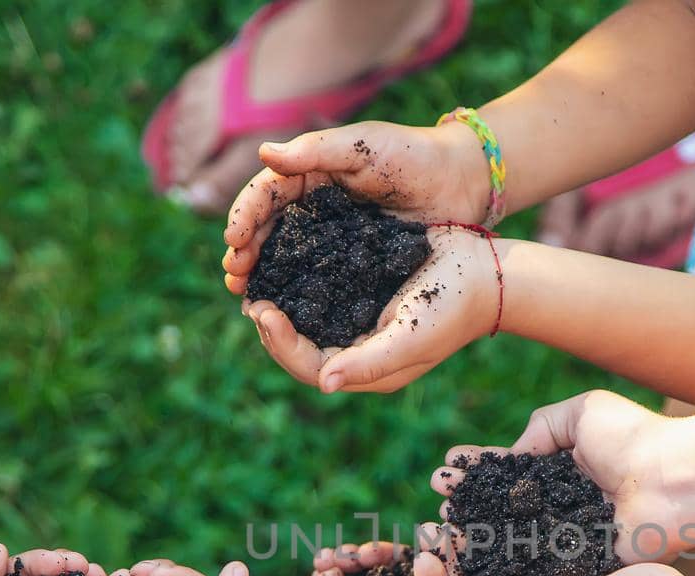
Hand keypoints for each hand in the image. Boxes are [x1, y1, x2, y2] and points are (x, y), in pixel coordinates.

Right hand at [222, 119, 488, 290]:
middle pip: (268, 230)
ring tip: (246, 296)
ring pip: (287, 257)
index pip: (266, 193)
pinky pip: (317, 277)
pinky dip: (296, 291)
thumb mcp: (364, 148)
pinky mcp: (352, 260)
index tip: (233, 239)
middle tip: (233, 276)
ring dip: (262, 276)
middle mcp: (314, 205)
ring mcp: (332, 235)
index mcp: (310, 172)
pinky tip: (283, 309)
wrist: (462, 183)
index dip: (245, 215)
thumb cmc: (414, 155)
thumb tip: (263, 154)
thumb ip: (316, 151)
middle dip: (245, 252)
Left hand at [244, 226, 499, 393]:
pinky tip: (280, 257)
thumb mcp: (413, 337)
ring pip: (305, 321)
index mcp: (368, 370)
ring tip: (256, 280)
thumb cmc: (454, 306)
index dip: (281, 346)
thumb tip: (324, 383)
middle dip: (272, 328)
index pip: (310, 369)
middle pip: (300, 349)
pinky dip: (297, 280)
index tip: (263, 312)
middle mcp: (358, 350)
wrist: (487, 270)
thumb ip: (369, 364)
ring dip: (279, 304)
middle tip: (251, 297)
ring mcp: (358, 320)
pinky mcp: (361, 290)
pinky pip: (320, 291)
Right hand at [430, 390, 691, 562]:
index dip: (477, 469)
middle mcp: (561, 506)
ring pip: (509, 538)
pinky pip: (531, 568)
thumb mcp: (582, 412)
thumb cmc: (634, 439)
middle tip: (437, 495)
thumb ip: (541, 426)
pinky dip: (499, 565)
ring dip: (472, 532)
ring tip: (441, 524)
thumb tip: (512, 454)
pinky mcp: (575, 566)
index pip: (510, 469)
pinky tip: (468, 558)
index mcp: (563, 471)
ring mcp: (567, 538)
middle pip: (502, 506)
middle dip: (466, 500)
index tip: (448, 467)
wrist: (672, 480)